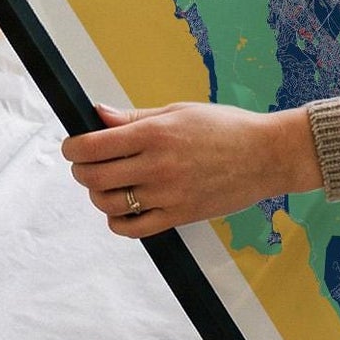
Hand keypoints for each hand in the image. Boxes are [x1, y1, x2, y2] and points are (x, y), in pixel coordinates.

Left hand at [63, 101, 323, 237]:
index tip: (73, 147)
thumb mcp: (178, 111)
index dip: (73, 148)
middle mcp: (157, 165)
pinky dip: (117, 221)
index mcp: (154, 133)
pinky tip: (122, 208)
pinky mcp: (179, 216)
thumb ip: (134, 117)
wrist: (266, 155)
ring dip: (97, 194)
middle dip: (80, 171)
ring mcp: (167, 194)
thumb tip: (97, 114)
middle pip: (93, 176)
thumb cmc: (225, 127)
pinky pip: (133, 228)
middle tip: (86, 165)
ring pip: (108, 203)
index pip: (93, 146)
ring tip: (108, 185)